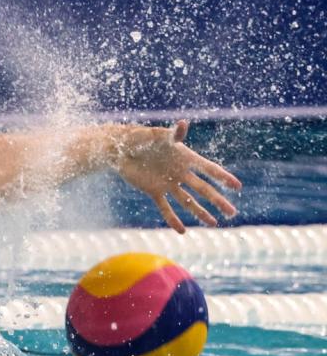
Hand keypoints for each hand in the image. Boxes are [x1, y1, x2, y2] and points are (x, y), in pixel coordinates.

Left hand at [114, 120, 241, 232]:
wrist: (119, 149)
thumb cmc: (139, 138)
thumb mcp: (156, 136)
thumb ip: (172, 134)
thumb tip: (183, 124)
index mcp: (185, 157)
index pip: (208, 169)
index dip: (223, 177)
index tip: (237, 186)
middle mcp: (179, 172)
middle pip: (203, 189)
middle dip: (218, 201)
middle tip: (232, 213)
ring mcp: (167, 183)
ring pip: (187, 201)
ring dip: (200, 212)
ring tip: (213, 224)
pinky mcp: (153, 191)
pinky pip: (165, 208)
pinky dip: (172, 219)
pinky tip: (182, 231)